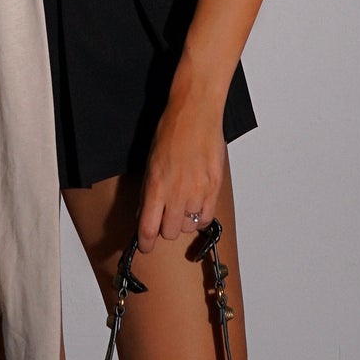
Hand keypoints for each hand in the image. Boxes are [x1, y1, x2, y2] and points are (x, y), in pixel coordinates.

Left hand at [135, 91, 226, 252]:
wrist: (195, 113)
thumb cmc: (171, 131)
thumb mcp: (151, 162)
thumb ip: (149, 191)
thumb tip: (145, 213)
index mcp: (156, 186)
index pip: (148, 228)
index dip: (145, 243)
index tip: (145, 247)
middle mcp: (176, 192)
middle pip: (169, 232)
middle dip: (164, 228)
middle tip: (165, 217)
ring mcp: (197, 191)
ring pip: (188, 226)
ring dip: (183, 220)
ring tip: (182, 204)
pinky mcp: (214, 188)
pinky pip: (206, 216)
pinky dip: (200, 215)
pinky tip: (196, 204)